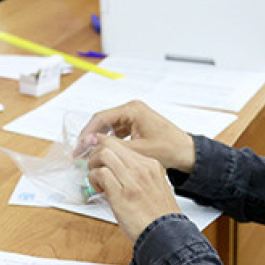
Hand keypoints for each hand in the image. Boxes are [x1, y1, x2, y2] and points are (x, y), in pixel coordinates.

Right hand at [78, 100, 195, 172]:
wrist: (186, 153)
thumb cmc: (170, 148)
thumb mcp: (138, 149)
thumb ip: (113, 145)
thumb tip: (91, 142)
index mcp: (133, 109)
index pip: (101, 117)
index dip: (87, 132)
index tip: (79, 146)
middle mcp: (132, 109)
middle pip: (103, 121)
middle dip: (90, 136)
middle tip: (79, 152)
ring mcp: (134, 117)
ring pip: (108, 127)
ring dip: (99, 140)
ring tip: (88, 154)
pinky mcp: (136, 125)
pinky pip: (116, 131)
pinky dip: (108, 142)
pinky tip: (103, 153)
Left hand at [87, 139, 181, 240]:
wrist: (166, 234)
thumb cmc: (159, 216)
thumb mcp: (155, 186)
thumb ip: (139, 175)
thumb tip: (117, 171)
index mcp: (151, 165)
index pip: (122, 146)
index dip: (106, 149)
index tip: (99, 157)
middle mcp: (142, 168)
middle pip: (111, 145)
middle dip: (96, 154)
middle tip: (93, 167)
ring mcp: (132, 179)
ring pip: (104, 154)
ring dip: (93, 165)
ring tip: (96, 179)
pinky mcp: (121, 193)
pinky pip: (100, 173)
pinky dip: (93, 179)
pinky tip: (99, 189)